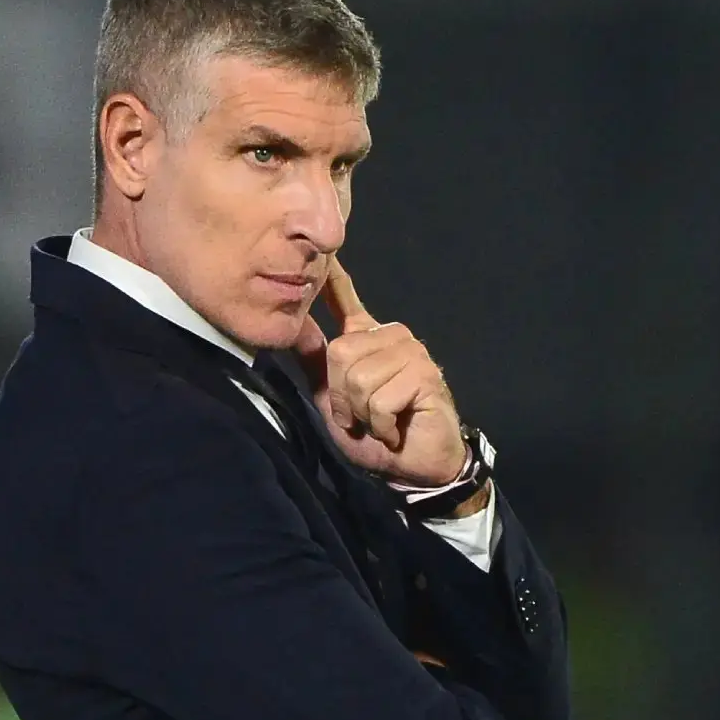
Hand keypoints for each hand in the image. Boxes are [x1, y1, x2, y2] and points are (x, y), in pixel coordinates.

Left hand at [295, 258, 467, 485]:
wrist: (414, 467)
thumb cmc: (376, 434)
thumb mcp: (334, 399)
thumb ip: (317, 363)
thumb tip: (294, 326)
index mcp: (369, 339)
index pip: (346, 300)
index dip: (332, 278)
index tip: (325, 252)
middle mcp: (392, 337)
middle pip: (341, 353)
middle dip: (342, 397)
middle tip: (361, 416)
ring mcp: (412, 352)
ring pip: (359, 378)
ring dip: (362, 413)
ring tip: (380, 423)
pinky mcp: (425, 375)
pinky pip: (379, 399)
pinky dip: (380, 424)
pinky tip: (394, 429)